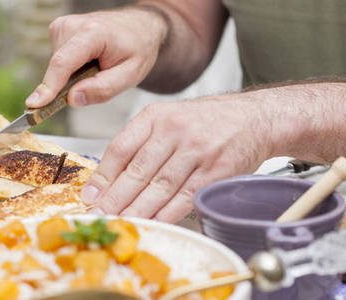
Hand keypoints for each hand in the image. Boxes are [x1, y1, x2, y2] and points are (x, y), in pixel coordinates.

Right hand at [25, 7, 166, 107]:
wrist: (138, 27)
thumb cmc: (137, 48)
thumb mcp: (131, 75)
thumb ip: (103, 89)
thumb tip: (72, 98)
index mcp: (92, 33)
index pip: (63, 63)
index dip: (48, 86)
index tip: (34, 104)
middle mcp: (72, 25)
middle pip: (59, 68)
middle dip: (71, 84)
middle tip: (98, 79)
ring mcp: (63, 26)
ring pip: (57, 66)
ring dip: (73, 75)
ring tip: (97, 65)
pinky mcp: (58, 30)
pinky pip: (58, 61)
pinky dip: (71, 67)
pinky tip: (88, 60)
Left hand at [80, 96, 275, 222]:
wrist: (255, 118)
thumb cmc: (207, 121)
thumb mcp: (169, 117)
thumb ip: (141, 143)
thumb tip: (109, 178)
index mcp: (156, 116)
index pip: (122, 147)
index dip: (103, 175)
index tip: (90, 195)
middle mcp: (175, 131)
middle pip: (138, 171)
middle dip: (115, 198)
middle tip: (99, 215)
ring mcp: (197, 151)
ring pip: (160, 187)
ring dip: (137, 210)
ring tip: (120, 223)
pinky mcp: (216, 171)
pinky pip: (185, 197)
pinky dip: (167, 213)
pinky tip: (152, 222)